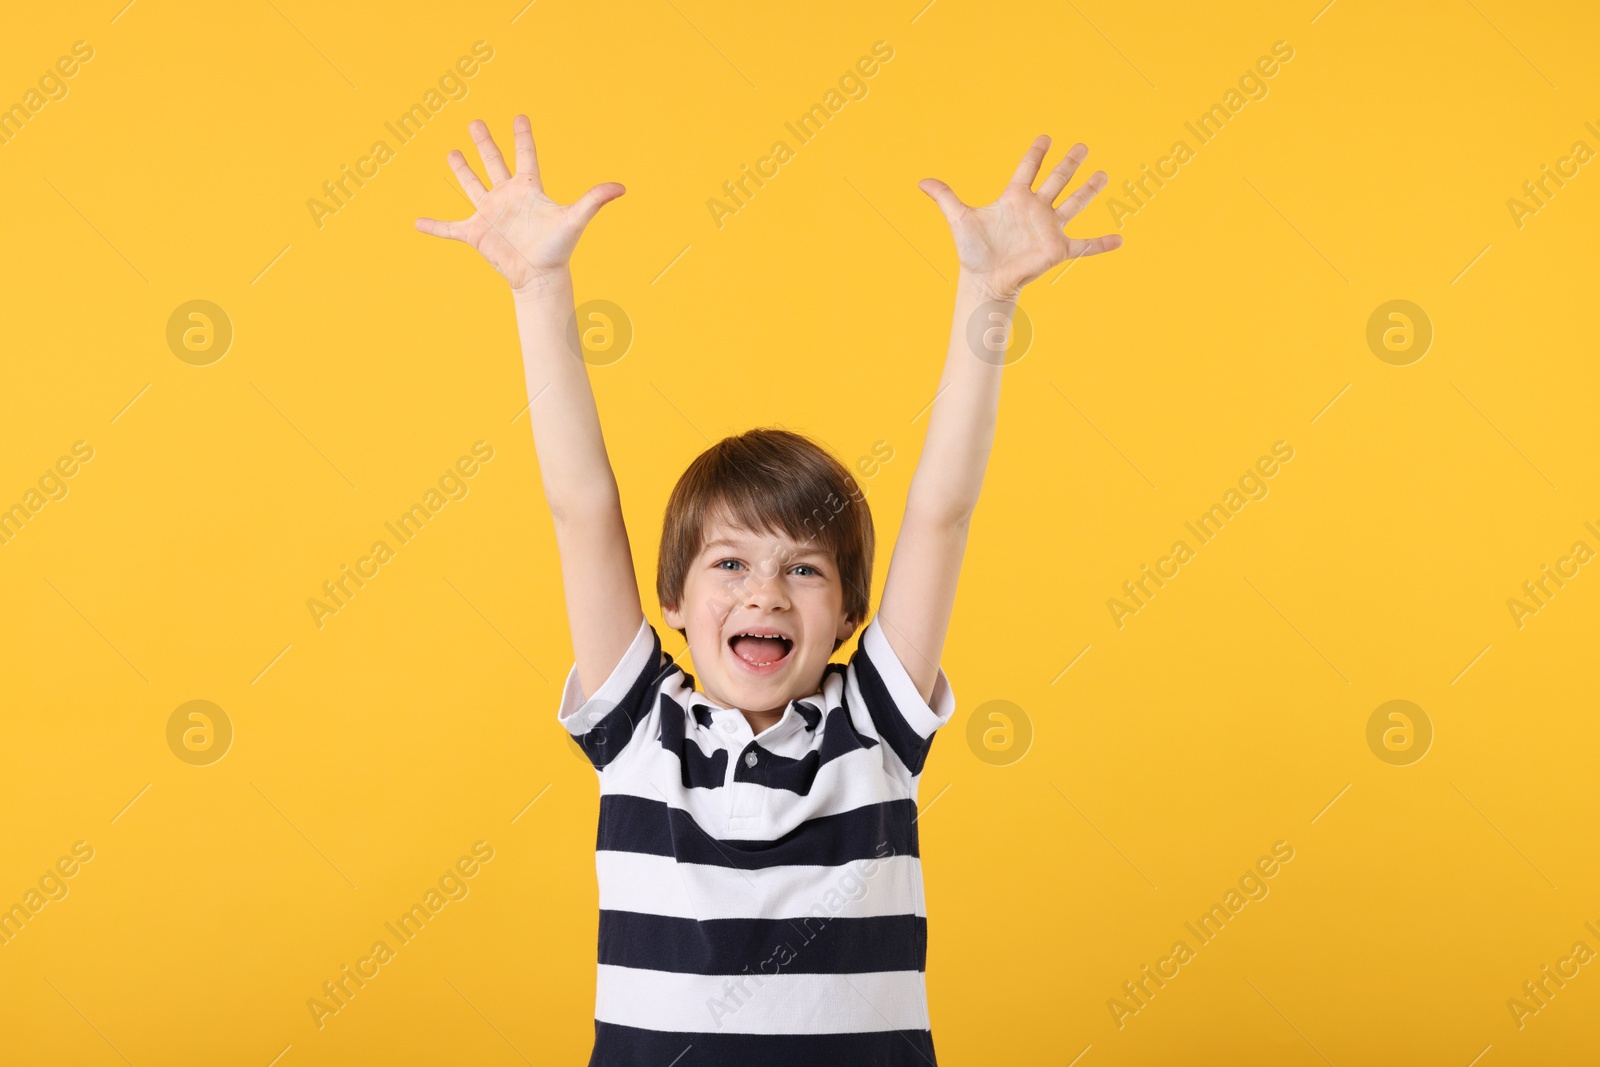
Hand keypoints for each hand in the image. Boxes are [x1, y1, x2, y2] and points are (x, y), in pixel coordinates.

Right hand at [415, 115, 623, 292]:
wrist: (540, 278)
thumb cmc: (558, 250)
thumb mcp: (574, 220)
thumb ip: (593, 200)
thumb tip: (621, 187)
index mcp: (529, 188)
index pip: (526, 155)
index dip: (523, 136)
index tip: (520, 117)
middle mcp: (507, 196)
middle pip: (493, 162)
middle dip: (484, 142)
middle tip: (475, 121)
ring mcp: (490, 213)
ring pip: (472, 184)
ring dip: (461, 169)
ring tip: (452, 153)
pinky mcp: (476, 233)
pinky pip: (450, 228)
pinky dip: (434, 226)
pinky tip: (417, 222)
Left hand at [919, 134, 1121, 300]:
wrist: (984, 280)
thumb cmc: (973, 251)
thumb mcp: (958, 219)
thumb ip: (944, 197)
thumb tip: (921, 181)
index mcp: (1015, 198)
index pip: (1028, 168)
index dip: (1036, 152)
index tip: (1046, 137)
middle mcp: (1035, 209)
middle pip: (1056, 179)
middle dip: (1069, 162)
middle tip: (1082, 145)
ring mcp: (1048, 228)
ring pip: (1074, 203)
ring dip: (1089, 189)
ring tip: (1103, 174)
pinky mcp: (1057, 249)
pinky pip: (1084, 245)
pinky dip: (1102, 244)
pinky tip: (1120, 240)